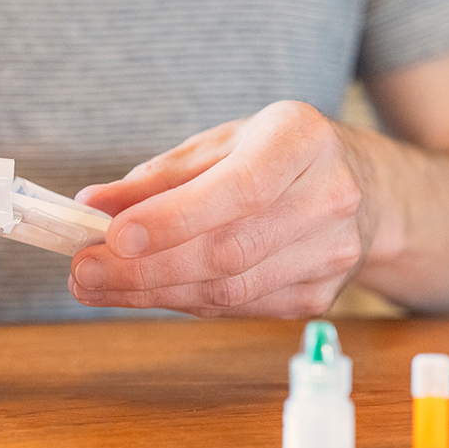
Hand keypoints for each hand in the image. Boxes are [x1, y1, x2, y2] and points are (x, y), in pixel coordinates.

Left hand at [68, 100, 370, 317]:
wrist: (364, 191)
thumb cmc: (276, 157)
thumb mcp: (222, 144)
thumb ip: (159, 176)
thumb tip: (91, 205)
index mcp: (303, 140)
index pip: (239, 188)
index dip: (174, 219)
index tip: (112, 237)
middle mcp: (330, 197)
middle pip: (229, 249)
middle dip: (145, 268)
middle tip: (83, 272)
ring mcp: (332, 254)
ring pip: (231, 289)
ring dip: (155, 293)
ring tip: (98, 286)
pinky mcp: (321, 296)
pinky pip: (239, 307)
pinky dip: (184, 302)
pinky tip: (146, 292)